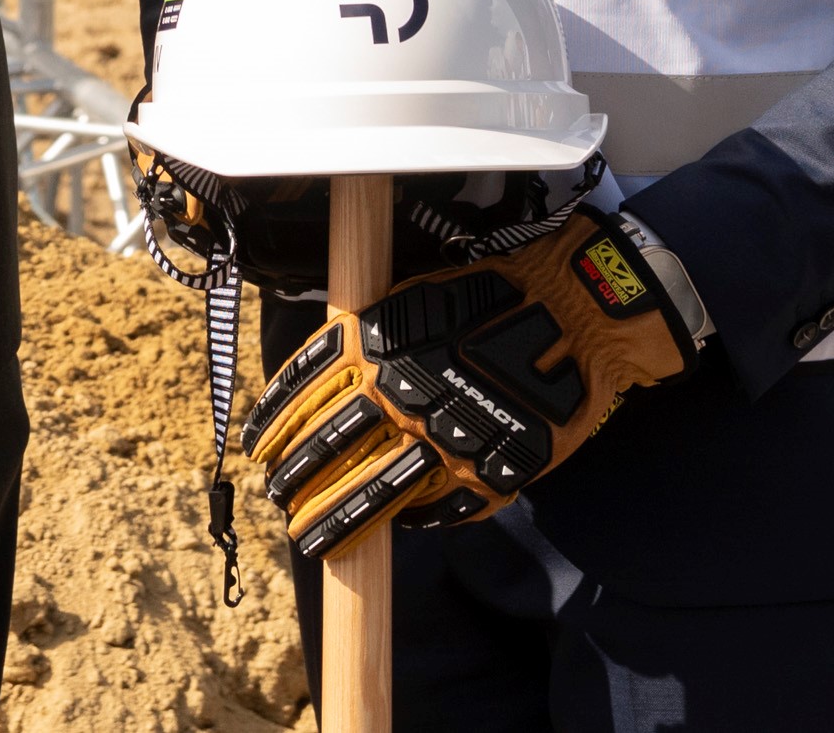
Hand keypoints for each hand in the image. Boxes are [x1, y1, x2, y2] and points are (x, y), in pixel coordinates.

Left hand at [246, 205, 699, 557]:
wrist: (575, 309)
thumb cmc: (488, 293)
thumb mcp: (407, 300)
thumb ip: (363, 340)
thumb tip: (322, 381)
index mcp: (372, 348)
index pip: (301, 400)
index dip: (274, 431)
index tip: (258, 452)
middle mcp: (400, 398)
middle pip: (328, 455)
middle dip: (294, 484)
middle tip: (277, 500)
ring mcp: (446, 440)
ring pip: (375, 495)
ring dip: (336, 523)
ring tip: (311, 540)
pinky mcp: (491, 470)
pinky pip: (439, 508)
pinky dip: (410, 521)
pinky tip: (393, 526)